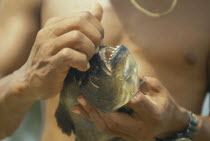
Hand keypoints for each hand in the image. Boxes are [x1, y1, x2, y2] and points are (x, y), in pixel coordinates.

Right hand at [18, 3, 103, 99]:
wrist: (33, 82)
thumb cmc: (55, 61)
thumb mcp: (68, 40)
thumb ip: (84, 25)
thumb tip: (98, 6)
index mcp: (55, 24)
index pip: (83, 15)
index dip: (97, 28)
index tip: (98, 40)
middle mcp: (49, 32)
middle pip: (81, 22)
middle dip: (95, 36)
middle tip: (95, 49)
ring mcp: (48, 47)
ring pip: (77, 37)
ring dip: (89, 50)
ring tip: (88, 58)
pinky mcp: (50, 63)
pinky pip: (70, 55)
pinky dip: (82, 62)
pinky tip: (82, 68)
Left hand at [72, 77, 189, 140]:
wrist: (168, 126)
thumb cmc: (164, 104)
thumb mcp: (159, 90)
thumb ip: (142, 83)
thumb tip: (122, 75)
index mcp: (154, 114)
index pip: (139, 105)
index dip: (126, 95)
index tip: (113, 85)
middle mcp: (141, 127)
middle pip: (117, 119)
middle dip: (98, 107)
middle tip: (84, 95)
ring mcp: (131, 134)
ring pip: (108, 127)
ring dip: (92, 114)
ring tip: (80, 102)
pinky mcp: (125, 136)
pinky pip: (106, 129)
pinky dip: (92, 119)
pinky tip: (81, 111)